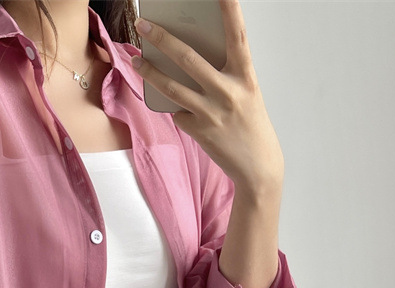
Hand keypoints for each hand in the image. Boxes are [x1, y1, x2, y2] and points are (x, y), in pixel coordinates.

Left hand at [131, 0, 283, 197]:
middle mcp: (229, 92)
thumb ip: (224, 75)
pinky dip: (176, 109)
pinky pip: (178, 113)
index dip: (230, 11)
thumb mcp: (245, 93)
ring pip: (172, 87)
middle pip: (189, 59)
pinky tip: (181, 111)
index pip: (238, 36)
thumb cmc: (250, 124)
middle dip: (163, 39)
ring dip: (150, 73)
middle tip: (144, 24)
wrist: (258, 166)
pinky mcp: (200, 131)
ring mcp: (212, 112)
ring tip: (136, 61)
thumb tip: (188, 61)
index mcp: (246, 76)